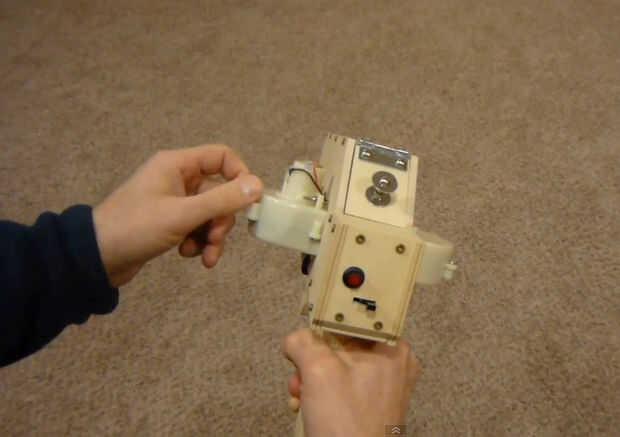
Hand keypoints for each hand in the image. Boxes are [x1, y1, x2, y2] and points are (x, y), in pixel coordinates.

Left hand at [93, 145, 262, 286]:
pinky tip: (186, 254)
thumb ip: (222, 200)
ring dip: (211, 235)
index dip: (239, 176)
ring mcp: (173, 200)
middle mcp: (177, 178)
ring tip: (202, 255)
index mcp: (177, 165)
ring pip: (209, 213)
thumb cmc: (136, 228)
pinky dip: (197, 241)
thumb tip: (257, 185)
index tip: (248, 201)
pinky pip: (196, 226)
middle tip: (215, 239)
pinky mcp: (169, 220)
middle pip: (219, 191)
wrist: (96, 257)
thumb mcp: (184, 214)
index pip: (222, 156)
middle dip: (221, 220)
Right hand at [282, 329, 419, 436]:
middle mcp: (392, 364)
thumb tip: (295, 339)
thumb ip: (302, 342)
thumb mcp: (317, 370)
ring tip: (302, 393)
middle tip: (302, 372)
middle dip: (313, 359)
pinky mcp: (370, 405)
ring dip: (312, 378)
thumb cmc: (349, 427)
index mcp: (391, 348)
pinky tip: (307, 405)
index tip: (309, 327)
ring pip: (337, 366)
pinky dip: (321, 393)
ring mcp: (382, 386)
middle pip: (342, 343)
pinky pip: (341, 386)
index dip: (326, 323)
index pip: (354, 317)